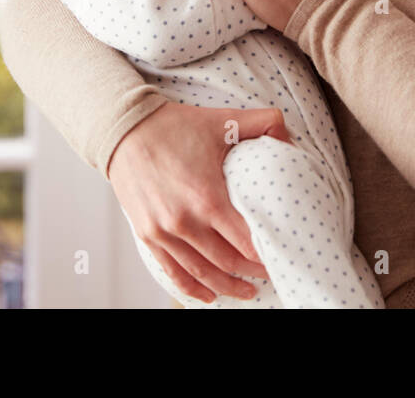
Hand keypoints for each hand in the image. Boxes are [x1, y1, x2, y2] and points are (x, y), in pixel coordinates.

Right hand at [106, 101, 293, 302]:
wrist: (125, 129)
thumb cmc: (174, 126)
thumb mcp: (222, 120)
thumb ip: (262, 122)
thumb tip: (288, 136)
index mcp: (207, 198)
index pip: (246, 242)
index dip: (266, 255)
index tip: (280, 256)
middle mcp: (185, 222)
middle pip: (228, 262)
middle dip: (253, 272)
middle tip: (270, 274)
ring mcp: (164, 232)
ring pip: (202, 273)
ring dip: (227, 287)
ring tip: (247, 291)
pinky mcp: (148, 235)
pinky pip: (173, 272)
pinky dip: (193, 287)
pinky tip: (209, 294)